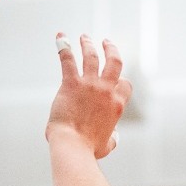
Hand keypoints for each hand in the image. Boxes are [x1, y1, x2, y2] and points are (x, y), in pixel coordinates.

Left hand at [47, 34, 130, 159]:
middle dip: (111, 49)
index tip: (116, 78)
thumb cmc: (88, 148)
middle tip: (106, 42)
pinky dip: (63, 46)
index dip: (121, 80)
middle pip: (114, 62)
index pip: (125, 84)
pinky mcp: (71, 83)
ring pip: (92, 56)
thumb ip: (112, 139)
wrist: (72, 145)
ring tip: (84, 37)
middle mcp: (107, 91)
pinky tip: (60, 36)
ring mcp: (90, 85)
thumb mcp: (107, 145)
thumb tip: (114, 138)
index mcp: (117, 105)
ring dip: (88, 44)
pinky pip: (68, 60)